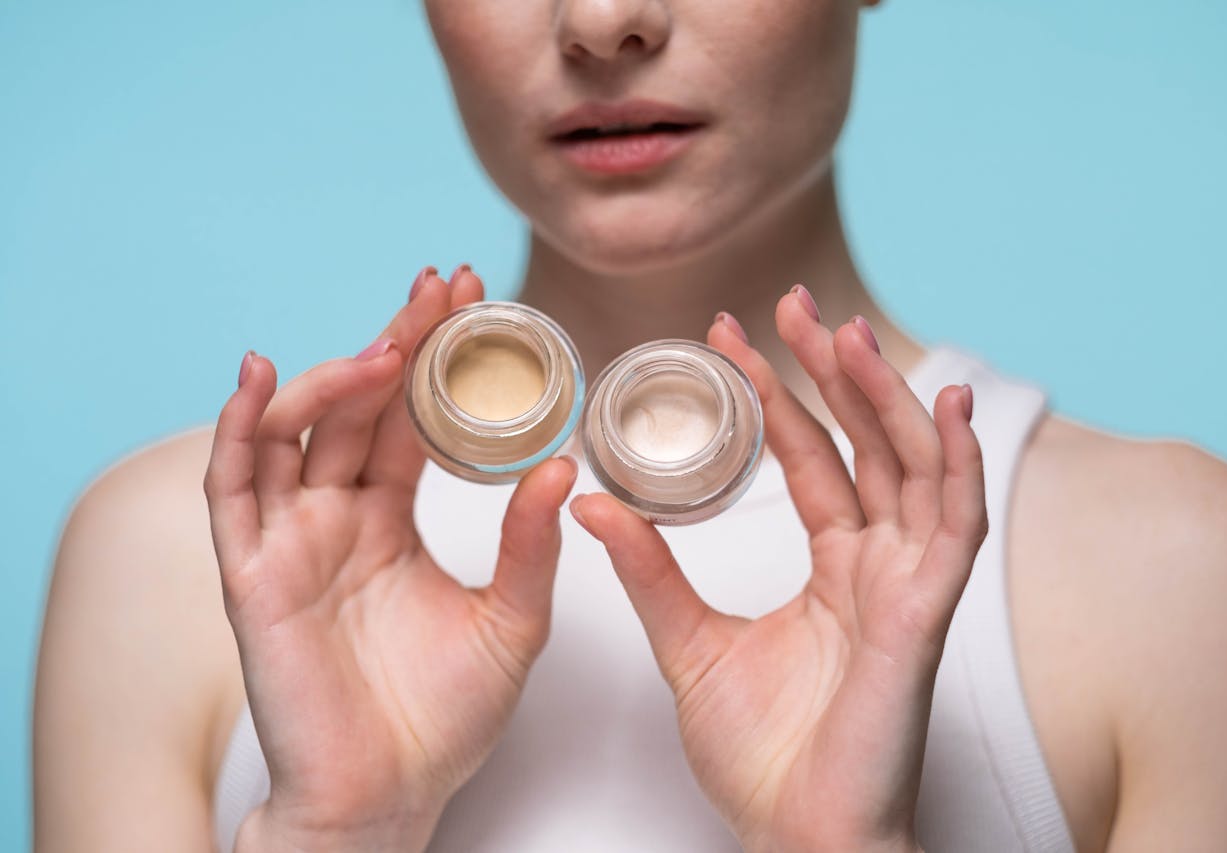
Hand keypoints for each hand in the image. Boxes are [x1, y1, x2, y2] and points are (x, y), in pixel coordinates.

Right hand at [204, 267, 577, 851]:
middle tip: (439, 291)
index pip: (407, 421)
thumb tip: (563, 467)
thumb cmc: (443, 719)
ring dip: (334, 378)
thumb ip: (527, 546)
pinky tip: (262, 377)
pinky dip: (238, 428)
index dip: (434, 361)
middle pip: (358, 410)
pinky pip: (231, 489)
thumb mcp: (511, 621)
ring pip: (295, 433)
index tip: (473, 302)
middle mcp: (335, 519)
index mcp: (390, 521)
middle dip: (396, 345)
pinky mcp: (252, 574)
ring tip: (388, 344)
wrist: (388, 795)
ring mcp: (290, 541)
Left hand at [571, 289, 984, 852]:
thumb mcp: (688, 643)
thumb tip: (591, 501)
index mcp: (835, 568)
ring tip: (845, 330)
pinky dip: (956, 462)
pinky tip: (942, 403)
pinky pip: (956, 526)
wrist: (796, 835)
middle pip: (864, 444)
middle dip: (833, 370)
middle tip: (793, 303)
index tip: (731, 337)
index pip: (811, 458)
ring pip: (910, 467)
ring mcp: (908, 586)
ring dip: (885, 396)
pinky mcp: (926, 616)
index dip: (779, 394)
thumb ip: (649, 571)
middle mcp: (877, 565)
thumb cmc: (762, 756)